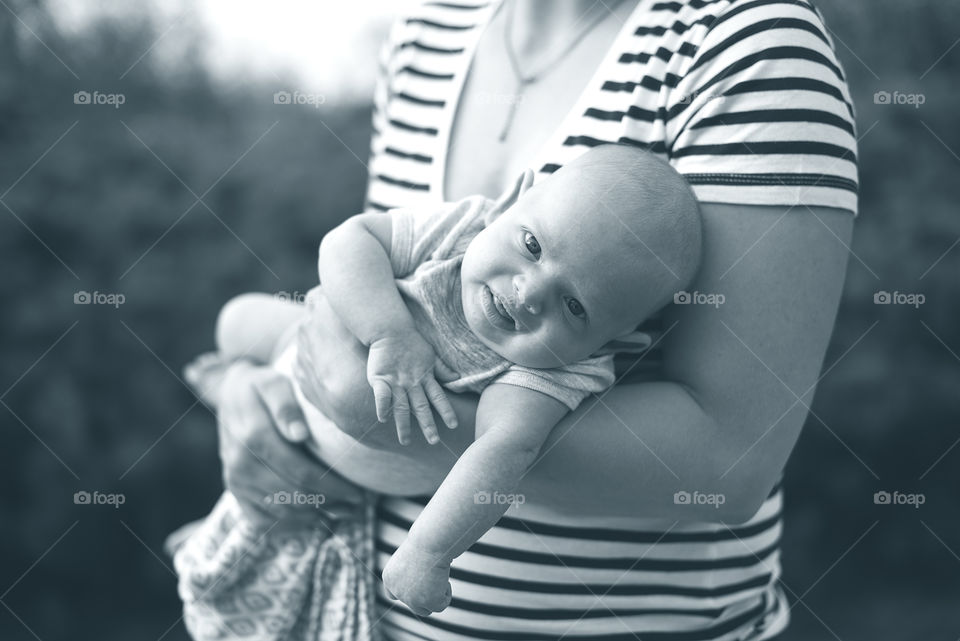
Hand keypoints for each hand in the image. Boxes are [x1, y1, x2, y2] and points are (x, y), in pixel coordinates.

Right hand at [217, 360, 362, 524]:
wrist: (230, 395)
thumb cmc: (261, 387)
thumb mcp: (273, 384)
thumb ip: (286, 406)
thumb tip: (299, 434)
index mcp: (254, 438)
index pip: (300, 473)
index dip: (332, 488)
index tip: (357, 492)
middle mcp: (241, 465)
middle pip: (294, 496)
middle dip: (329, 504)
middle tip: (356, 505)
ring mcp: (236, 481)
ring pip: (280, 512)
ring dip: (314, 517)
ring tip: (343, 512)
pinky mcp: (235, 492)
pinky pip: (261, 521)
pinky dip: (289, 525)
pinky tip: (313, 519)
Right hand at [367, 330, 457, 445]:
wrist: (390, 329)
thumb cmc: (412, 342)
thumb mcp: (431, 356)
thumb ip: (442, 369)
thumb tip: (457, 377)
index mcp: (426, 378)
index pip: (438, 397)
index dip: (446, 410)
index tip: (453, 425)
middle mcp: (413, 383)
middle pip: (421, 406)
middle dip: (428, 424)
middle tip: (434, 441)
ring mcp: (396, 381)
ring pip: (402, 406)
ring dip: (404, 424)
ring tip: (406, 441)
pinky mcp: (381, 378)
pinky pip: (382, 395)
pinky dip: (383, 406)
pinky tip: (383, 419)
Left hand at [382, 545, 452, 615]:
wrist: (430, 543)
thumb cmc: (425, 543)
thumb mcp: (416, 556)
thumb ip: (415, 573)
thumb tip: (428, 583)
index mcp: (389, 578)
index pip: (393, 594)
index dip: (407, 593)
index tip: (419, 587)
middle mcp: (397, 591)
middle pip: (412, 604)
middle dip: (425, 596)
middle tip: (435, 581)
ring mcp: (410, 599)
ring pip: (425, 610)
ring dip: (435, 597)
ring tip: (441, 579)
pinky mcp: (427, 602)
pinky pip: (440, 605)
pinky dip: (446, 594)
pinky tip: (445, 580)